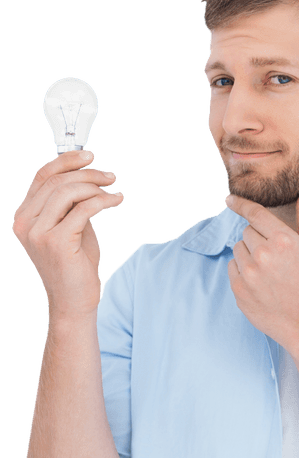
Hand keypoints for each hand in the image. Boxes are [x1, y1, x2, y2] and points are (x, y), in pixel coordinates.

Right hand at [12, 150, 123, 322]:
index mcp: (24, 217)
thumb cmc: (74, 267)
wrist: (74, 302)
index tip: (89, 156)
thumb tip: (86, 176)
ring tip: (113, 190)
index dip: (66, 161)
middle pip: (56, 181)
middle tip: (109, 176)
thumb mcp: (69, 227)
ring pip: (69, 192)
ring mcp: (38, 233)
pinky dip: (103, 201)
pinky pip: (83, 209)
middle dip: (87, 173)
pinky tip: (115, 201)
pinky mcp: (57, 242)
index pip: (42, 176)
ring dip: (95, 186)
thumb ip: (70, 204)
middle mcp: (26, 223)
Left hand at [225, 181, 298, 353]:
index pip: (254, 213)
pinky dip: (242, 272)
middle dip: (257, 240)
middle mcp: (263, 255)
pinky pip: (232, 268)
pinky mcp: (239, 290)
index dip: (240, 204)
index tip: (229, 200)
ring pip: (238, 250)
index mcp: (283, 240)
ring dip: (248, 256)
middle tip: (275, 259)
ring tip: (268, 273)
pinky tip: (260, 284)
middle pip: (246, 232)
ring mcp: (249, 274)